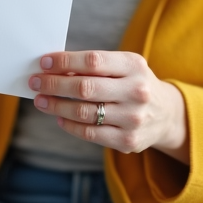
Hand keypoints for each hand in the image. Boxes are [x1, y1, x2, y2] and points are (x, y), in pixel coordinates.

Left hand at [29, 50, 189, 163]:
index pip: (93, 61)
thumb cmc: (134, 84)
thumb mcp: (124, 67)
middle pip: (85, 87)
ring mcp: (133, 118)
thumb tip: (54, 69)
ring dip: (56, 105)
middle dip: (54, 84)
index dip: (65, 61)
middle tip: (35, 82)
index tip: (44, 63)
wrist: (167, 114)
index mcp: (134, 66)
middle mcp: (136, 92)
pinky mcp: (128, 141)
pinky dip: (69, 124)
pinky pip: (90, 133)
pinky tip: (58, 116)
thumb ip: (95, 66)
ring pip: (84, 112)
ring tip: (41, 100)